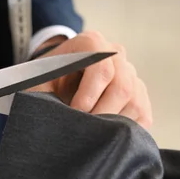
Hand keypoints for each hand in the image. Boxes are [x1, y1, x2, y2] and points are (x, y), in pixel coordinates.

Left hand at [30, 31, 152, 128]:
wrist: (55, 86)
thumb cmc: (44, 85)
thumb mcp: (37, 85)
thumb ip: (46, 95)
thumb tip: (64, 118)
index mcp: (90, 44)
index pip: (102, 68)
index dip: (88, 96)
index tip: (74, 112)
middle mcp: (116, 54)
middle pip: (122, 87)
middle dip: (101, 114)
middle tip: (83, 130)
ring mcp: (131, 74)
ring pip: (134, 102)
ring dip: (112, 124)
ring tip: (90, 133)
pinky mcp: (140, 95)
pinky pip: (142, 116)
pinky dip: (124, 130)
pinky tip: (104, 134)